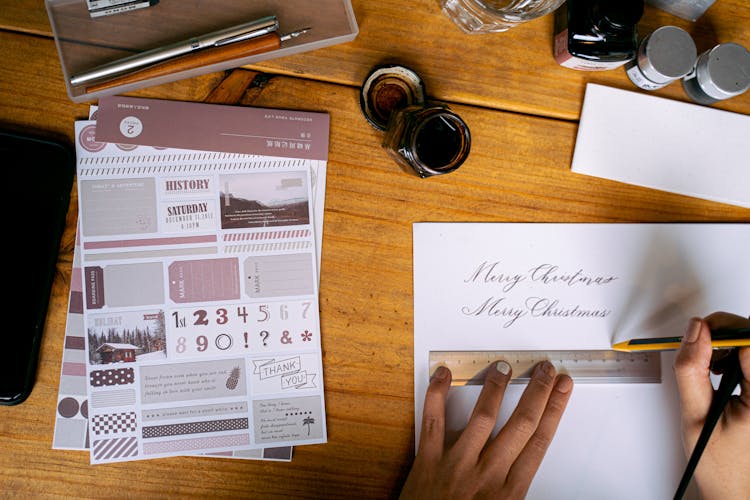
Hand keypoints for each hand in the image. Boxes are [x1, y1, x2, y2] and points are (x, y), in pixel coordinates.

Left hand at [400, 361, 572, 499]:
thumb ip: (516, 486)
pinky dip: (436, 394)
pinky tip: (442, 374)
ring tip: (503, 366)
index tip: (562, 389)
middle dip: (537, 392)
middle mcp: (487, 473)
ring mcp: (457, 464)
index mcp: (510, 490)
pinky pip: (433, 420)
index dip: (554, 410)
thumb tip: (530, 457)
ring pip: (482, 417)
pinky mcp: (429, 460)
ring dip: (495, 387)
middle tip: (545, 370)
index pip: (539, 440)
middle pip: (520, 423)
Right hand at [673, 312, 749, 499]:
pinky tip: (722, 370)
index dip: (723, 331)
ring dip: (729, 344)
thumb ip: (692, 370)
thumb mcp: (695, 414)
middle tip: (700, 347)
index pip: (749, 344)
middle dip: (725, 334)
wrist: (735, 488)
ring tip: (711, 366)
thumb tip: (694, 333)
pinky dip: (735, 355)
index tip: (698, 334)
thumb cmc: (719, 462)